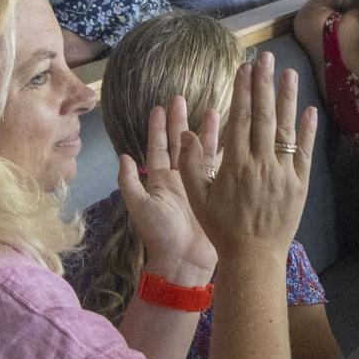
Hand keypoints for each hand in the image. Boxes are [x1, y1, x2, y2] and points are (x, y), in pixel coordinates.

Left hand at [115, 95, 221, 286]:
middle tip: (182, 98)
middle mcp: (179, 178)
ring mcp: (198, 185)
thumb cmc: (160, 235)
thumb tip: (123, 155)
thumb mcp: (139, 207)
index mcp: (159, 181)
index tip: (159, 106)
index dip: (157, 127)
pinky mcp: (216, 193)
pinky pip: (221, 167)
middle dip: (180, 121)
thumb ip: (129, 182)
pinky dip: (226, 150)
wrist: (184, 260)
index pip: (158, 147)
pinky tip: (234, 136)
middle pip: (179, 143)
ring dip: (205, 131)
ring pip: (202, 151)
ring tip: (214, 109)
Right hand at [175, 52, 316, 260]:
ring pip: (285, 129)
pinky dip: (308, 130)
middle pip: (263, 116)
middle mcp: (260, 164)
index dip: (242, 92)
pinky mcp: (300, 183)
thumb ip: (190, 165)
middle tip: (267, 59)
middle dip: (264, 85)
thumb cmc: (221, 228)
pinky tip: (309, 110)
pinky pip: (305, 152)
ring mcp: (283, 172)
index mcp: (235, 165)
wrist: (253, 256)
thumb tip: (185, 134)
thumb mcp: (197, 198)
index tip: (245, 69)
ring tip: (289, 74)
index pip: (239, 119)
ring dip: (287, 99)